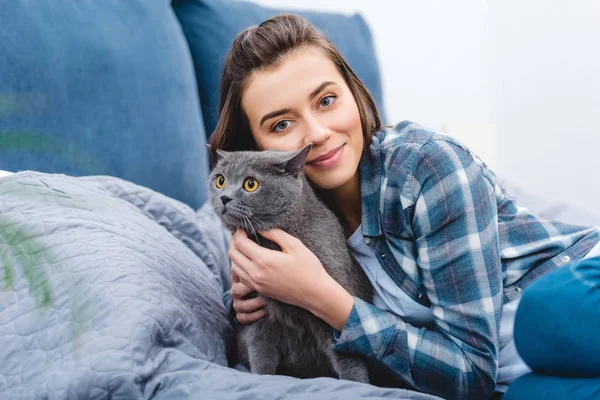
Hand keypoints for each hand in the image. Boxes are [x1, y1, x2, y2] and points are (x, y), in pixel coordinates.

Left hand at [229, 229, 354, 330]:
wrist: (315, 294)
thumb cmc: (309, 268)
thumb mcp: (295, 245)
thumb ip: (276, 234)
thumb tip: (260, 228)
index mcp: (264, 260)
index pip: (240, 243)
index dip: (238, 232)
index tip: (243, 226)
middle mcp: (256, 273)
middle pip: (232, 254)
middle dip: (234, 241)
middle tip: (241, 234)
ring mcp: (257, 284)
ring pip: (234, 267)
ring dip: (235, 254)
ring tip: (243, 245)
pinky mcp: (260, 290)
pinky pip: (241, 278)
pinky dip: (239, 267)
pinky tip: (248, 260)